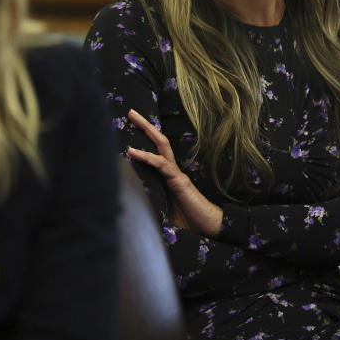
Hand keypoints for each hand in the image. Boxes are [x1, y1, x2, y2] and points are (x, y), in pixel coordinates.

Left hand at [125, 109, 222, 236]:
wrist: (208, 227)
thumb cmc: (187, 221)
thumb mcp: (163, 210)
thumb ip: (152, 203)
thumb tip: (132, 206)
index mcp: (169, 176)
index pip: (156, 152)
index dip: (145, 141)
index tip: (131, 130)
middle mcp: (173, 171)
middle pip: (160, 141)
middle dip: (145, 125)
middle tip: (131, 111)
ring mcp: (177, 174)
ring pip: (161, 146)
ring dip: (146, 130)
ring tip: (132, 117)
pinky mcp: (179, 181)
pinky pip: (162, 165)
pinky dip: (147, 157)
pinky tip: (133, 152)